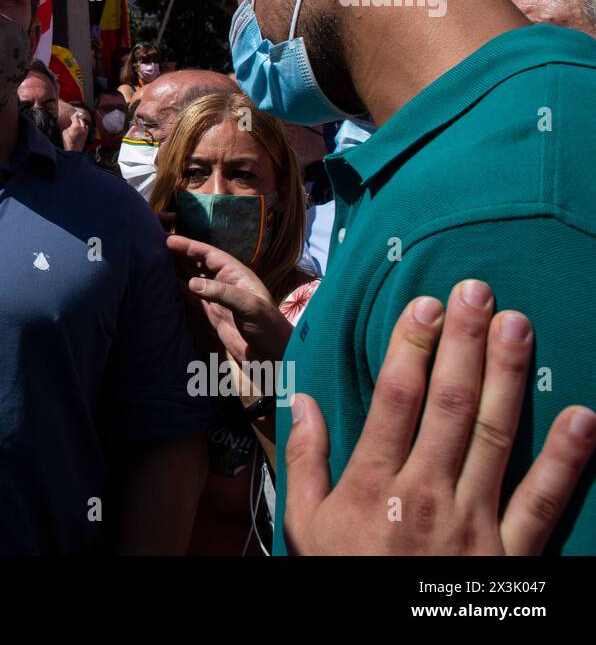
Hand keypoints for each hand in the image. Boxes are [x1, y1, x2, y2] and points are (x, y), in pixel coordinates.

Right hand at [63, 111, 90, 151]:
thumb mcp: (65, 132)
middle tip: (75, 119)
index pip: (76, 118)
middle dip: (78, 119)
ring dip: (81, 123)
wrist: (73, 150)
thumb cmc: (68, 141)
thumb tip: (71, 126)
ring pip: (84, 125)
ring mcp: (85, 132)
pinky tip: (82, 129)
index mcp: (76, 125)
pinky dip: (84, 128)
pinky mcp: (86, 136)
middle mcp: (82, 128)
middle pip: (81, 120)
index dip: (73, 116)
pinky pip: (86, 129)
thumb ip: (69, 127)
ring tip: (78, 123)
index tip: (72, 116)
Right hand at [166, 234, 292, 362]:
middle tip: (156, 246)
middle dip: (179, 254)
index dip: (189, 246)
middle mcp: (224, 282)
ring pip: (192, 278)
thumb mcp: (248, 306)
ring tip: (156, 262)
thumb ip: (221, 293)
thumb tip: (191, 283)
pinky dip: (178, 289)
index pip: (208, 254)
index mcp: (235, 273)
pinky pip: (191, 297)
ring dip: (176, 270)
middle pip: (198, 263)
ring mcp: (217, 297)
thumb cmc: (267, 325)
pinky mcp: (211, 312)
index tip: (169, 240)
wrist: (272, 353)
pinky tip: (165, 285)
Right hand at [285, 281, 595, 554]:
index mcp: (372, 486)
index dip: (412, 347)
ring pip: (496, 437)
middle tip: (476, 292)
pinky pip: (544, 502)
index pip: (396, 399)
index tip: (426, 306)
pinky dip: (568, 460)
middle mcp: (424, 497)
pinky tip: (583, 416)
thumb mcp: (307, 526)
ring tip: (517, 324)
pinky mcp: (514, 557)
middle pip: (450, 405)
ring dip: (508, 377)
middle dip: (464, 343)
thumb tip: (302, 400)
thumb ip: (306, 461)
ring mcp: (474, 525)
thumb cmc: (347, 578)